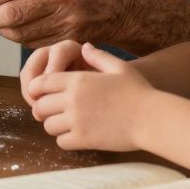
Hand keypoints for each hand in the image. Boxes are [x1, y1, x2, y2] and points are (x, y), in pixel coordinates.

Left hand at [28, 44, 153, 150]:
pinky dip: (66, 139)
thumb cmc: (138, 91)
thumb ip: (98, 56)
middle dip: (44, 109)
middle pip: (40, 106)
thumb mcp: (119, 67)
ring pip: (48, 126)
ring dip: (55, 125)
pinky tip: (77, 135)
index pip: (41, 83)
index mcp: (78, 80)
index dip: (38, 89)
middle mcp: (72, 100)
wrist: (152, 118)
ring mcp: (76, 121)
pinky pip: (61, 141)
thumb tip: (84, 47)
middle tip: (54, 112)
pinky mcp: (83, 139)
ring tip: (67, 124)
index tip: (43, 94)